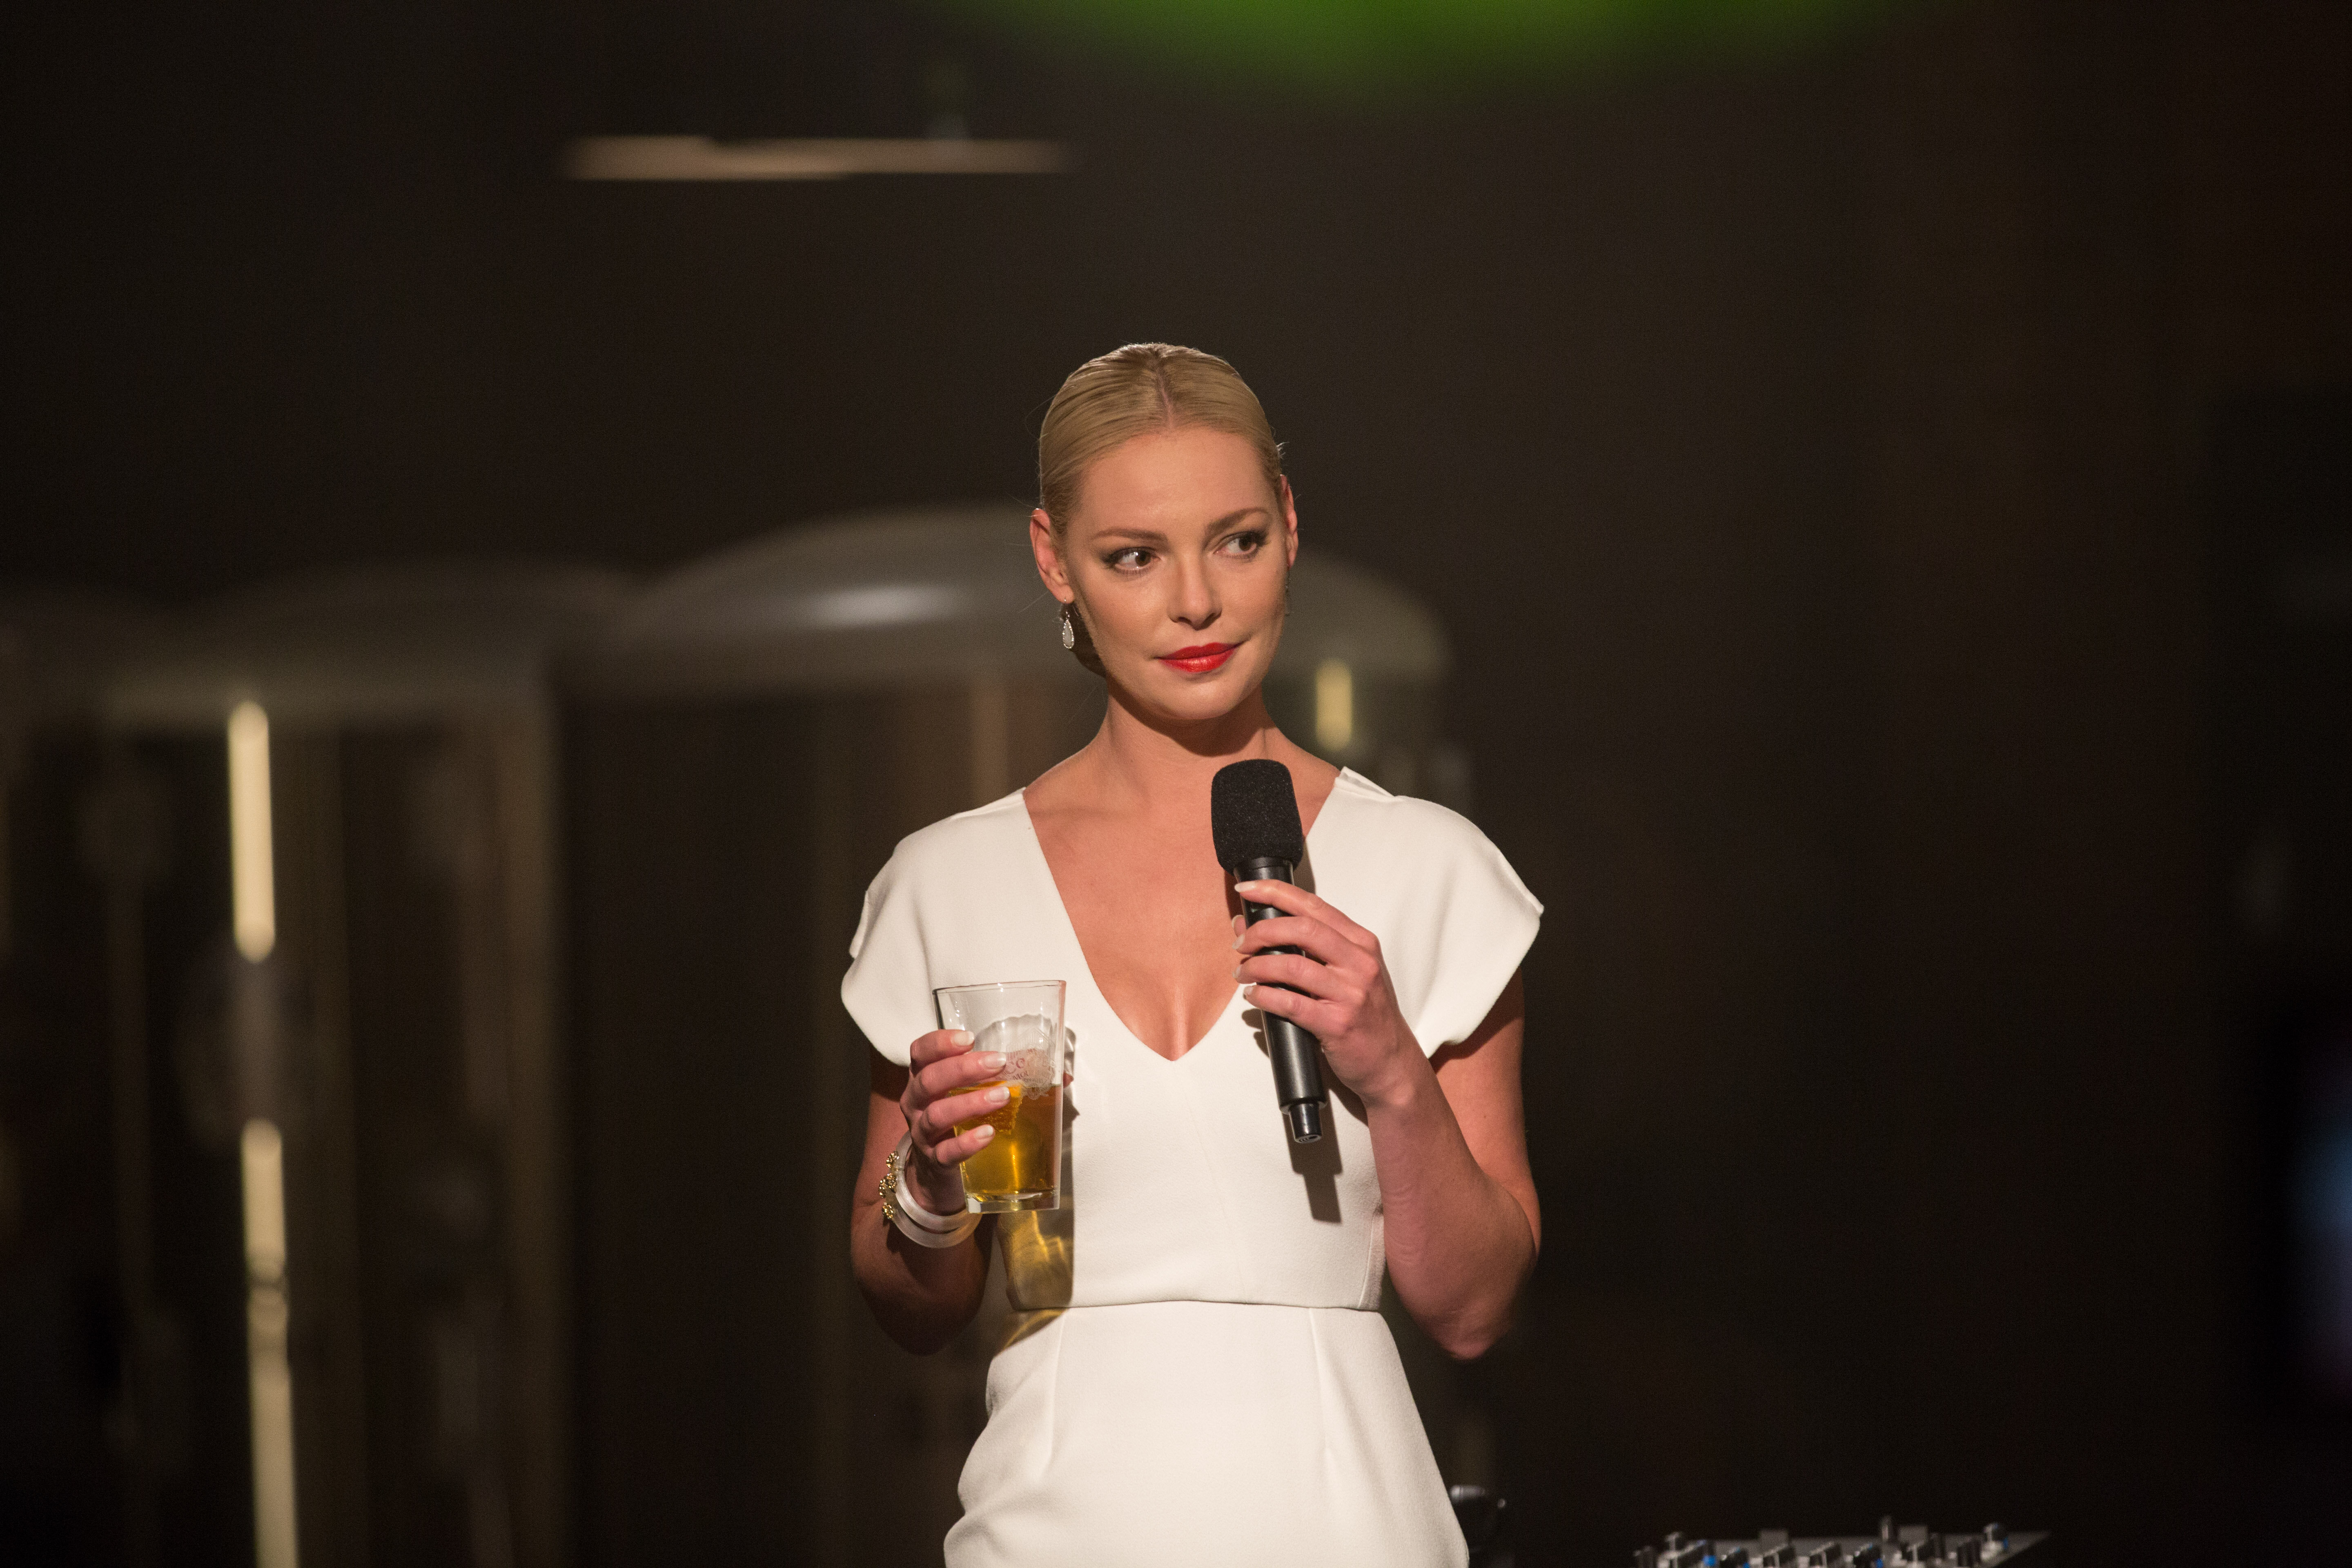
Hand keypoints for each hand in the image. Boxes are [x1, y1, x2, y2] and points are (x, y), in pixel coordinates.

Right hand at [898, 1029, 1010, 1215]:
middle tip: (997, 1062)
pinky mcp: (935, 1162)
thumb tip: (1063, 1075)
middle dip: (962, 1068)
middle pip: (928, 1080)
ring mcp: (923, 1134)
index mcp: (925, 1079)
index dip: (940, 1042)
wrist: (938, 1177)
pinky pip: (947, 1152)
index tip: (969, 1037)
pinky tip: (988, 1133)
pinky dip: (967, 1142)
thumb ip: (1009, 1079)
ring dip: (970, 1102)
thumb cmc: (960, 1124)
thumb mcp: (972, 1096)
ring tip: (1001, 1096)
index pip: (920, 1053)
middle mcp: (916, 1104)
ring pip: (936, 1114)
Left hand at [1232, 881, 1424, 1109]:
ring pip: (1292, 965)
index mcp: (1361, 943)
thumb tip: (1250, 924)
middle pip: (1301, 929)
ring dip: (1256, 967)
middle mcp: (1359, 963)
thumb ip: (1307, 947)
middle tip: (1240, 944)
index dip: (1276, 893)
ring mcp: (1350, 993)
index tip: (1249, 890)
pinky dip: (1264, 996)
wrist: (1391, 1062)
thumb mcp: (1348, 972)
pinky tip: (1254, 996)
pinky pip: (1290, 1003)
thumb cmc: (1366, 1014)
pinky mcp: (1337, 1023)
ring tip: (1242, 973)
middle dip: (1261, 931)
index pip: (1313, 905)